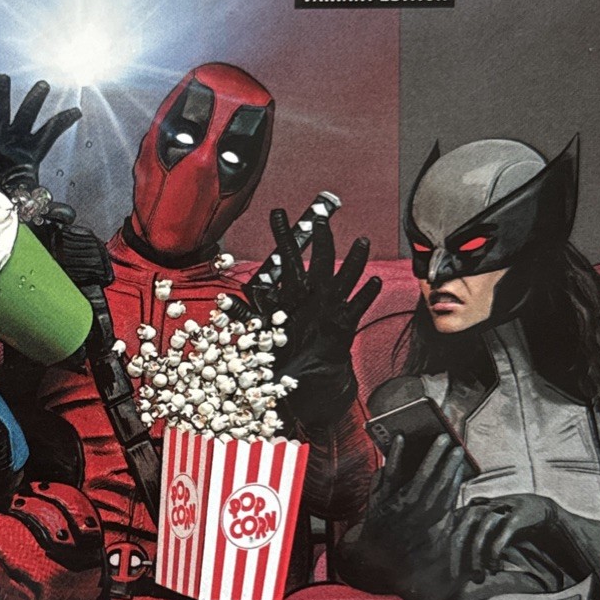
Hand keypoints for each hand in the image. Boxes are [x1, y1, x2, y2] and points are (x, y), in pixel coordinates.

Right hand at [0, 74, 81, 197]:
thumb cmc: (9, 199)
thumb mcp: (30, 201)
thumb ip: (50, 207)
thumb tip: (70, 217)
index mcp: (32, 151)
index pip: (51, 131)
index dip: (64, 120)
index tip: (78, 111)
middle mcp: (16, 138)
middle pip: (28, 113)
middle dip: (35, 98)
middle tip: (43, 84)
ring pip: (3, 108)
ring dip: (3, 93)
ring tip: (3, 77)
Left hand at [265, 210, 382, 432]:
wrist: (307, 385)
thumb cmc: (287, 358)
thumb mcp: (260, 336)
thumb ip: (245, 317)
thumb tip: (225, 302)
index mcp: (293, 295)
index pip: (286, 259)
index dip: (283, 236)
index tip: (277, 214)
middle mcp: (314, 296)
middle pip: (318, 261)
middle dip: (320, 238)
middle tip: (320, 217)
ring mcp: (331, 308)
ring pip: (344, 278)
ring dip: (353, 261)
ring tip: (361, 242)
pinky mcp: (344, 326)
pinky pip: (356, 307)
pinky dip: (365, 295)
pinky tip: (374, 281)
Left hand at [348, 434, 471, 599]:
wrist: (375, 563)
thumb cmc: (408, 554)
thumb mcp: (436, 542)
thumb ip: (450, 523)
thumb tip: (462, 505)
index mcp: (432, 521)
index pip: (448, 491)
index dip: (455, 472)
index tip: (461, 456)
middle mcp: (417, 512)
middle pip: (435, 480)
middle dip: (445, 459)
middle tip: (453, 442)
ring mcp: (397, 505)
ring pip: (417, 475)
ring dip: (429, 455)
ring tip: (438, 437)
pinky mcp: (379, 501)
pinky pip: (388, 475)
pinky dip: (394, 456)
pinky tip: (399, 439)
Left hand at [451, 493, 569, 582]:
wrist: (538, 511)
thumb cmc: (505, 525)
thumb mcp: (484, 529)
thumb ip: (469, 540)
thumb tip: (454, 565)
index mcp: (468, 510)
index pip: (449, 530)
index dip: (443, 549)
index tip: (443, 568)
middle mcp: (479, 508)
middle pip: (460, 533)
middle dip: (457, 558)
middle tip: (457, 578)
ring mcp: (497, 510)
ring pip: (479, 536)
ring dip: (477, 559)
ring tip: (478, 578)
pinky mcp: (515, 517)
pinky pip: (501, 537)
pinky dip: (495, 554)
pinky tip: (495, 568)